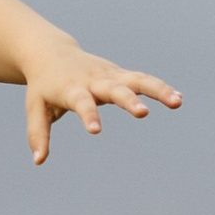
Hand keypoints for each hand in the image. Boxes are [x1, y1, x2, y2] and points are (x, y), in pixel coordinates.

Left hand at [21, 45, 180, 164]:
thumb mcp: (35, 107)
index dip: (88, 115)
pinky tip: (178, 98)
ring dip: (158, 90)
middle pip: (114, 89)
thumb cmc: (43, 85)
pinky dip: (160, 87)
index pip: (81, 103)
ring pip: (137, 79)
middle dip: (129, 100)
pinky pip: (143, 79)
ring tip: (177, 102)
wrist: (51, 54)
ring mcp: (110, 75)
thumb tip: (38, 161)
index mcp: (71, 89)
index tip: (95, 131)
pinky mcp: (120, 74)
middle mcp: (94, 80)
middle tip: (143, 113)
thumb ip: (38, 134)